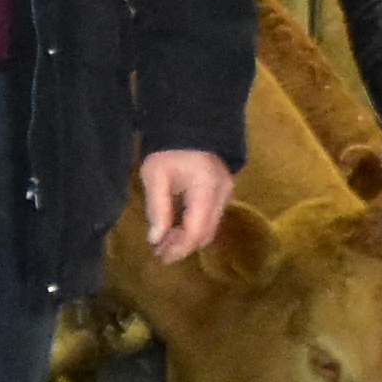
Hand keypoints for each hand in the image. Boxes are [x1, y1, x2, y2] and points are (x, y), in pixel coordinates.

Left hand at [136, 148, 234, 263]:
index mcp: (206, 189)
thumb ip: (157, 209)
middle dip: (183, 246)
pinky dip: (194, 226)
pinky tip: (175, 229)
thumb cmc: (169, 149)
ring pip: (210, 227)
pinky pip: (210, 217)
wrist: (189, 124)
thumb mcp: (155, 176)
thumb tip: (155, 239)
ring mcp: (226, 192)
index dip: (179, 248)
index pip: (196, 230)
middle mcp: (222, 194)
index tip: (160, 257)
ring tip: (163, 243)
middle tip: (159, 252)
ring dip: (188, 239)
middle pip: (206, 233)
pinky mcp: (223, 191)